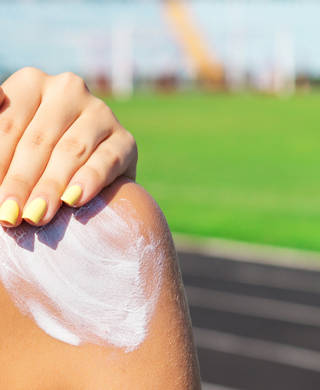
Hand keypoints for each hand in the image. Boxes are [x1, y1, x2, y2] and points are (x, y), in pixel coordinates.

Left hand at [0, 67, 136, 226]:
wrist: (83, 173)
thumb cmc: (34, 160)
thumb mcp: (9, 144)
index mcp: (32, 84)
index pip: (8, 125)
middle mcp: (69, 90)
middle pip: (39, 140)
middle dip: (21, 182)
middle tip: (10, 215)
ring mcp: (101, 113)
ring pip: (71, 151)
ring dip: (51, 186)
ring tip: (36, 215)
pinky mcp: (125, 140)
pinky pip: (107, 160)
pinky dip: (90, 180)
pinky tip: (75, 199)